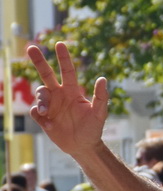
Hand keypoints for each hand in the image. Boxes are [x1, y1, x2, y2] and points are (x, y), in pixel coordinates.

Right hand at [26, 42, 109, 157]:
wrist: (83, 147)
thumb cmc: (93, 129)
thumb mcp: (99, 114)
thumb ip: (101, 97)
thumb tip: (102, 78)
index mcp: (72, 91)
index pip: (67, 71)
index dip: (64, 58)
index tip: (59, 44)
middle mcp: (59, 95)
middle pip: (46, 74)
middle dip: (38, 61)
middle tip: (30, 47)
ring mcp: (50, 105)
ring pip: (39, 93)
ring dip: (41, 101)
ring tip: (46, 113)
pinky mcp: (43, 118)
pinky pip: (36, 111)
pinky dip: (41, 116)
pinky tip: (50, 125)